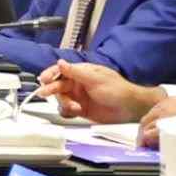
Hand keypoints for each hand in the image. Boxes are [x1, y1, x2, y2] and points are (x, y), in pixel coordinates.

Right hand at [35, 61, 150, 122]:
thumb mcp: (96, 79)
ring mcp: (78, 97)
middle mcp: (77, 84)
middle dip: (51, 89)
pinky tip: (75, 112)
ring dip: (64, 103)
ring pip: (61, 99)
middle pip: (57, 85)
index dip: (50, 73)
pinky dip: (67, 112)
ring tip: (74, 107)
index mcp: (81, 72)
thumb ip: (76, 72)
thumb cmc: (118, 90)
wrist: (130, 109)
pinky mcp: (80, 110)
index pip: (60, 70)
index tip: (44, 79)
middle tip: (45, 93)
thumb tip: (61, 63)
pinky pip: (66, 111)